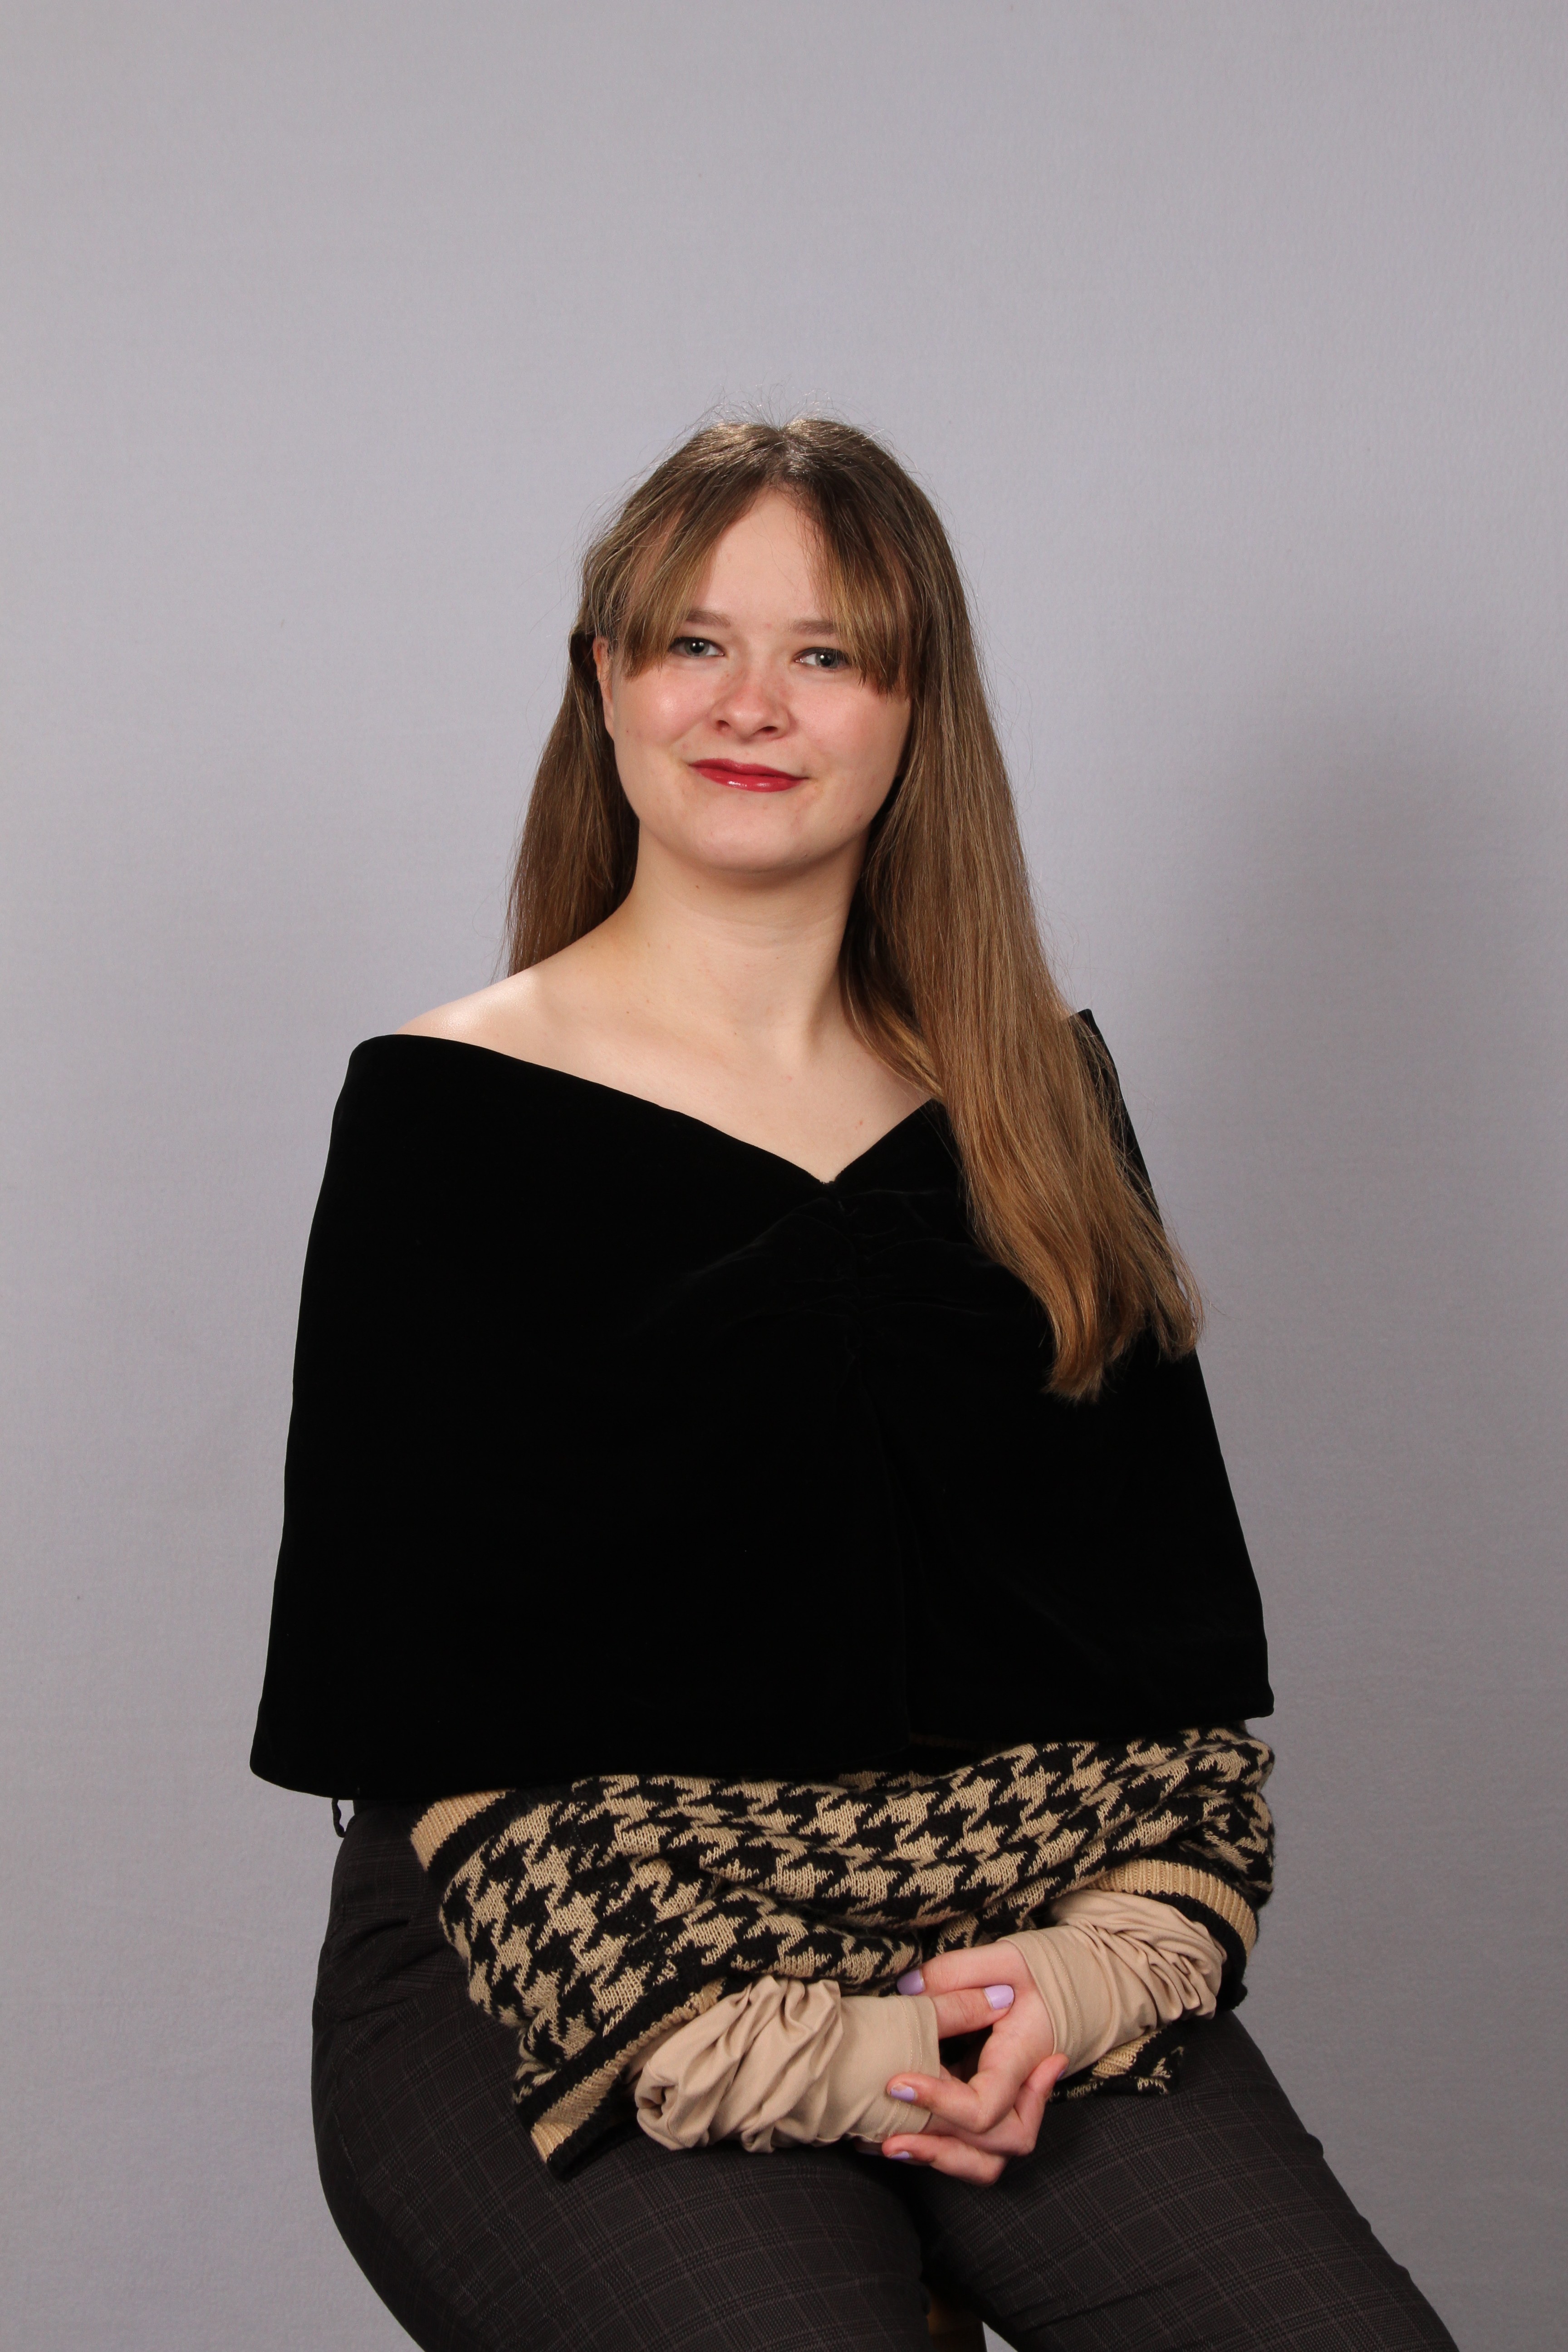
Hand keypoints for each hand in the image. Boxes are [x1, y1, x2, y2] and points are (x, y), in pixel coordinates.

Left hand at [880, 1941, 1065, 2182]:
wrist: (1076, 1986)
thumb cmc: (1040, 1971)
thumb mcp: (1004, 1959)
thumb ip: (956, 1973)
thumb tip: (910, 1991)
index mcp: (1020, 2058)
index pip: (986, 2104)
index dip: (941, 2102)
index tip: (897, 2083)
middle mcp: (1018, 2092)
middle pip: (993, 2144)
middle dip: (940, 2145)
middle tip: (889, 2134)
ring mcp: (1007, 2105)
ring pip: (985, 2161)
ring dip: (940, 2159)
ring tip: (890, 2147)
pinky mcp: (987, 2104)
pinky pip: (969, 2145)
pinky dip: (935, 2148)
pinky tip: (890, 2136)